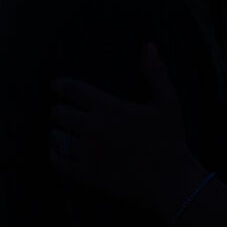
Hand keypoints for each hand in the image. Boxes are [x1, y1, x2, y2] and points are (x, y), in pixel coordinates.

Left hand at [51, 43, 206, 219]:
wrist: (170, 181)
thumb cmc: (171, 139)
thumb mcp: (167, 102)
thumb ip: (155, 72)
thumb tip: (148, 45)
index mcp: (110, 108)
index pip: (74, 90)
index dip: (60, 86)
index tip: (56, 86)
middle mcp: (93, 128)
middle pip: (59, 113)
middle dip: (59, 111)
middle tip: (64, 112)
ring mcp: (87, 153)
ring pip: (55, 137)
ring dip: (56, 132)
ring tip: (62, 132)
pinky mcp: (85, 174)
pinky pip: (58, 161)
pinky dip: (56, 154)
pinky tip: (61, 151)